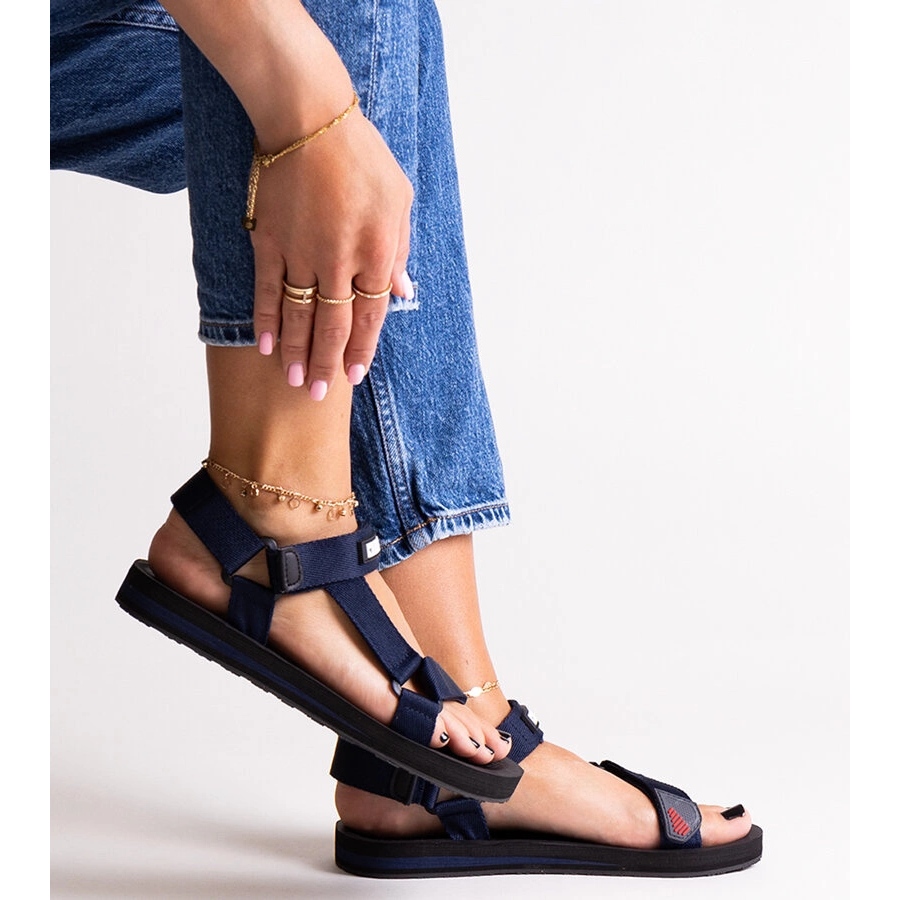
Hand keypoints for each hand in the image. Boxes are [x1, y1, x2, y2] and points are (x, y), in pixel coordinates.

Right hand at [250, 104, 412, 396]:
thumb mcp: (399, 199)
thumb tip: (401, 292)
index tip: (354, 375)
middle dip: (327, 364)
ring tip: (295, 381)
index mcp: (376, 252)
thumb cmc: (362, 155)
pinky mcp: (269, 241)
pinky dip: (267, 321)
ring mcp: (301, 253)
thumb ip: (400, 249)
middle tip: (319, 394)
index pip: (371, 316)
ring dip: (297, 353)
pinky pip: (268, 290)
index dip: (362, 350)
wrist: (309, 118)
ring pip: (300, 316)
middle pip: (334, 326)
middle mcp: (340, 260)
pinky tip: (266, 346)